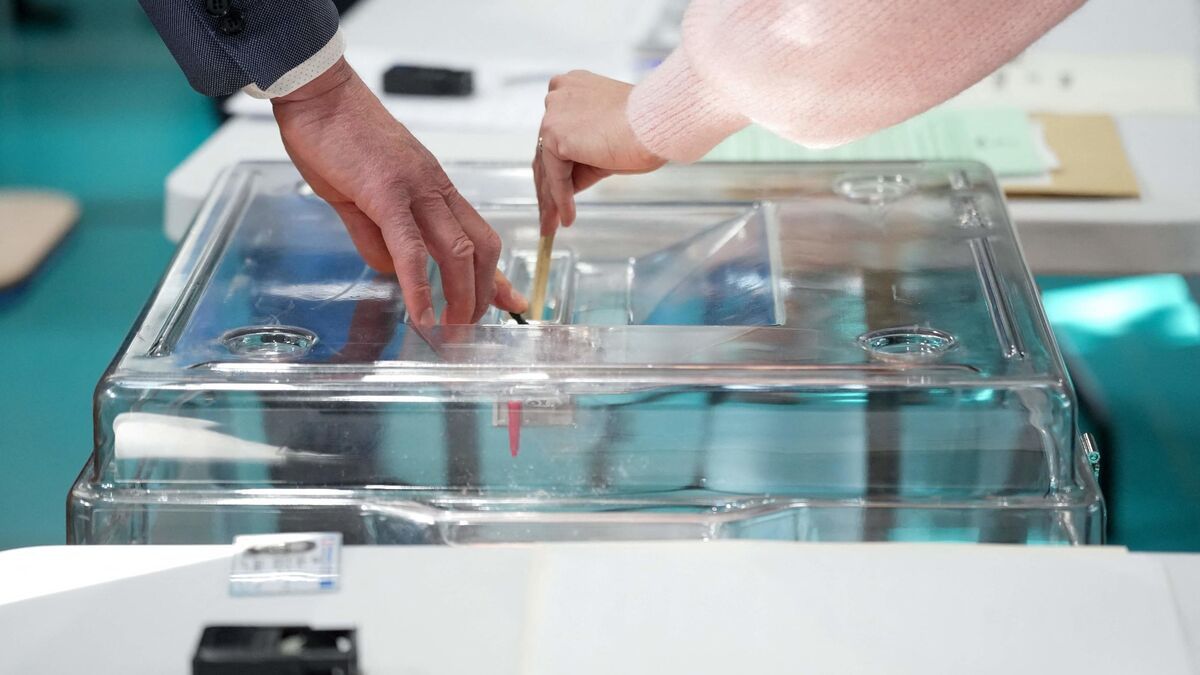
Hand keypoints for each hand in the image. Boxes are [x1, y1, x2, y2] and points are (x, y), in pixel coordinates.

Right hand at [272, 58, 526, 325]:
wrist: (317, 91)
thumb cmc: (336, 135)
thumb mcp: (360, 194)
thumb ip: (376, 235)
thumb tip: (390, 269)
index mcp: (434, 187)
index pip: (478, 234)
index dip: (495, 274)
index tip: (509, 301)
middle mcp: (434, 188)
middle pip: (480, 247)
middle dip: (482, 292)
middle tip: (473, 326)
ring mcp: (414, 190)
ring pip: (456, 250)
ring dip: (460, 295)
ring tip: (454, 328)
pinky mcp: (385, 193)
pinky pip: (410, 247)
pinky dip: (419, 285)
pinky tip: (421, 313)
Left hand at [534, 70, 665, 234]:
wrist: (659, 122)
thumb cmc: (648, 126)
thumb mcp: (609, 140)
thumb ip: (585, 156)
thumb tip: (567, 186)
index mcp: (573, 87)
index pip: (557, 133)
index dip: (557, 164)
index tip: (558, 187)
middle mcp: (558, 95)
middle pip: (547, 151)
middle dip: (548, 186)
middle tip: (549, 214)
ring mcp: (554, 114)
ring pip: (549, 166)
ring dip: (551, 199)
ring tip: (553, 224)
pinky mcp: (555, 135)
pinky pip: (556, 176)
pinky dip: (562, 199)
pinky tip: (567, 218)